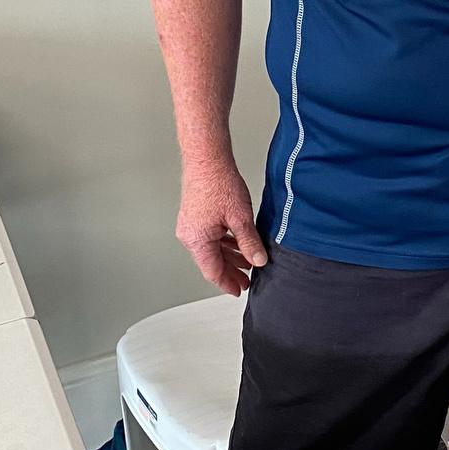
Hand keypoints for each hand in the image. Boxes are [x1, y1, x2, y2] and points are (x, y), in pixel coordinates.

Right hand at [175, 154, 266, 296]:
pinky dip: (224, 243)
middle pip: (211, 261)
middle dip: (230, 271)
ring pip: (212, 248)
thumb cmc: (218, 182)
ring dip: (229, 256)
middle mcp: (190, 235)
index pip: (213, 271)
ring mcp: (191, 225)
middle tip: (246, 280)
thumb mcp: (240, 217)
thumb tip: (258, 260)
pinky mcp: (195, 216)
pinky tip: (238, 243)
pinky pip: (210, 236)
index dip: (227, 283)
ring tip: (247, 262)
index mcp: (197, 240)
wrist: (207, 159)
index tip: (239, 290)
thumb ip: (249, 242)